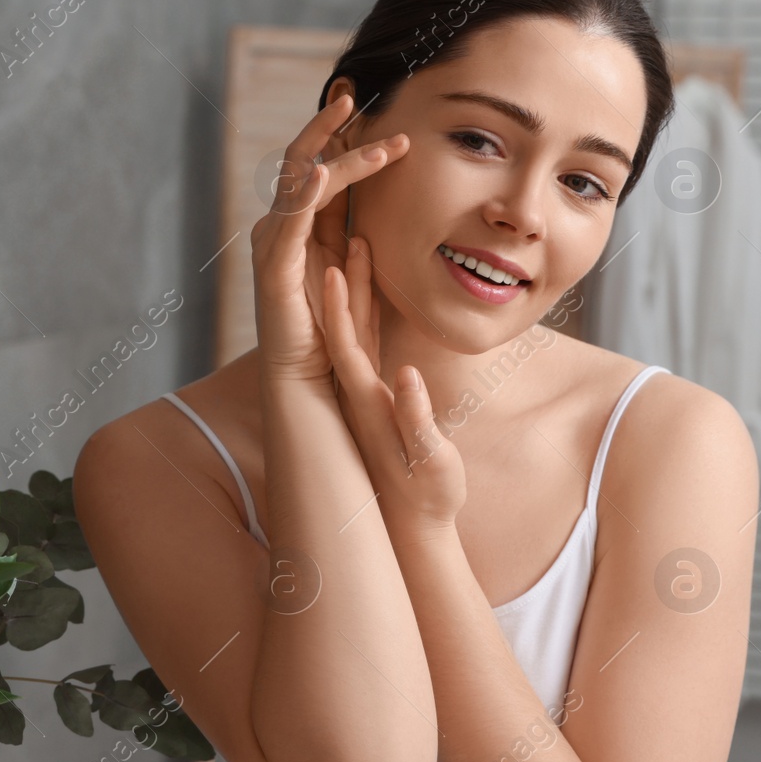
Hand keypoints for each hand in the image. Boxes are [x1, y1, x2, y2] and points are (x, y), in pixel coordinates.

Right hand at [251, 93, 408, 381]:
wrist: (310, 381)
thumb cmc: (335, 333)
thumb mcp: (355, 273)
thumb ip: (358, 239)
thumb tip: (372, 213)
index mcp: (305, 227)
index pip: (320, 167)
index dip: (339, 133)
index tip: (366, 102)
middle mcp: (283, 228)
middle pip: (303, 161)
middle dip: (330, 127)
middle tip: (357, 96)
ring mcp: (275, 245)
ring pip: (301, 183)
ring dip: (337, 156)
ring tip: (369, 133)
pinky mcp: (275, 268)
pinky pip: (290, 222)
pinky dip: (303, 195)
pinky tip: (320, 172)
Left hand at [322, 235, 465, 529]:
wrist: (413, 525)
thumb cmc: (428, 497)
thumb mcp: (431, 463)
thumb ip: (417, 422)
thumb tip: (408, 379)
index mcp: (367, 404)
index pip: (347, 348)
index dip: (338, 310)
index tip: (330, 270)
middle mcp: (358, 391)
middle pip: (346, 325)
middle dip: (340, 278)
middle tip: (337, 236)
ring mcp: (367, 388)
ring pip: (357, 324)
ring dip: (354, 283)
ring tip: (354, 239)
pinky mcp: (379, 389)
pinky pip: (370, 336)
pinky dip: (367, 305)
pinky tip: (366, 279)